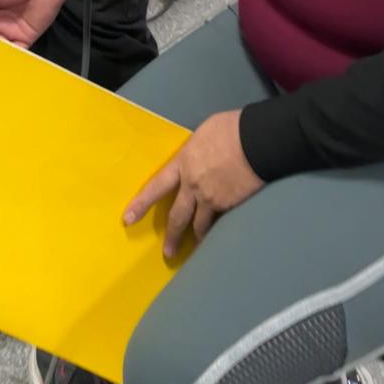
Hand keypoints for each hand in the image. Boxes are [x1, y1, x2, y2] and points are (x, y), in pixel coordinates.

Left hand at [124, 111, 263, 258]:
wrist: (254, 141)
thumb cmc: (229, 129)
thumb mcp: (202, 134)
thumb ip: (194, 151)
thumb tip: (195, 156)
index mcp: (182, 163)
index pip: (156, 186)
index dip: (141, 204)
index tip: (128, 219)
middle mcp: (192, 185)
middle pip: (177, 216)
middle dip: (171, 236)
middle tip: (167, 253)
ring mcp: (211, 198)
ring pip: (199, 225)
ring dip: (195, 238)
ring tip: (194, 248)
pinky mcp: (228, 206)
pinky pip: (218, 223)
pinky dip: (216, 230)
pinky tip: (216, 237)